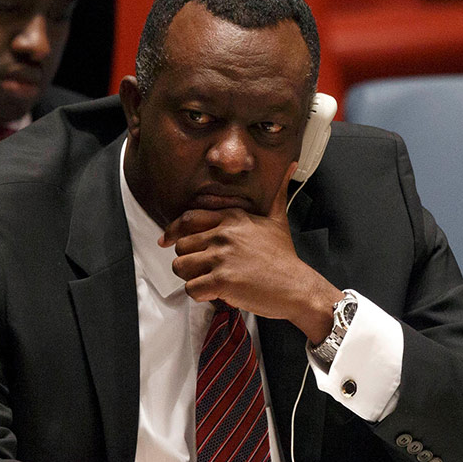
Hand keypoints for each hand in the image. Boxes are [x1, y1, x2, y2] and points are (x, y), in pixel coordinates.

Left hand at [161, 161, 341, 343]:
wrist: (297, 286)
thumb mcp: (279, 219)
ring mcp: (222, 257)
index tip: (166, 240)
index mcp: (232, 218)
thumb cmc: (285, 258)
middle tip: (205, 270)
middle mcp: (223, 234)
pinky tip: (215, 294)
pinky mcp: (222, 280)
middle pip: (182, 246)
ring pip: (181, 266)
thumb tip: (291, 166)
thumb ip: (277, 193)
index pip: (188, 218)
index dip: (173, 231)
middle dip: (189, 260)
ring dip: (191, 277)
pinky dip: (200, 295)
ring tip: (209, 282)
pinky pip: (191, 288)